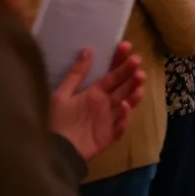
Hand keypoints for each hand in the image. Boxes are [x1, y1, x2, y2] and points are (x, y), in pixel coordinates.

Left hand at [49, 43, 145, 161]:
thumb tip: (87, 49)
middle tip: (137, 61)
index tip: (127, 45)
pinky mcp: (110, 134)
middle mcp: (105, 103)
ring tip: (139, 80)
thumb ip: (75, 74)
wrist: (55, 150)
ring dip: (134, 91)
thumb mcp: (62, 95)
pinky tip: (125, 106)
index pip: (111, 73)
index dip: (119, 60)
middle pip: (123, 86)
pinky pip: (121, 125)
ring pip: (127, 102)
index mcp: (94, 92)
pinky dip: (125, 116)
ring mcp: (109, 118)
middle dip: (131, 73)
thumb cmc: (57, 121)